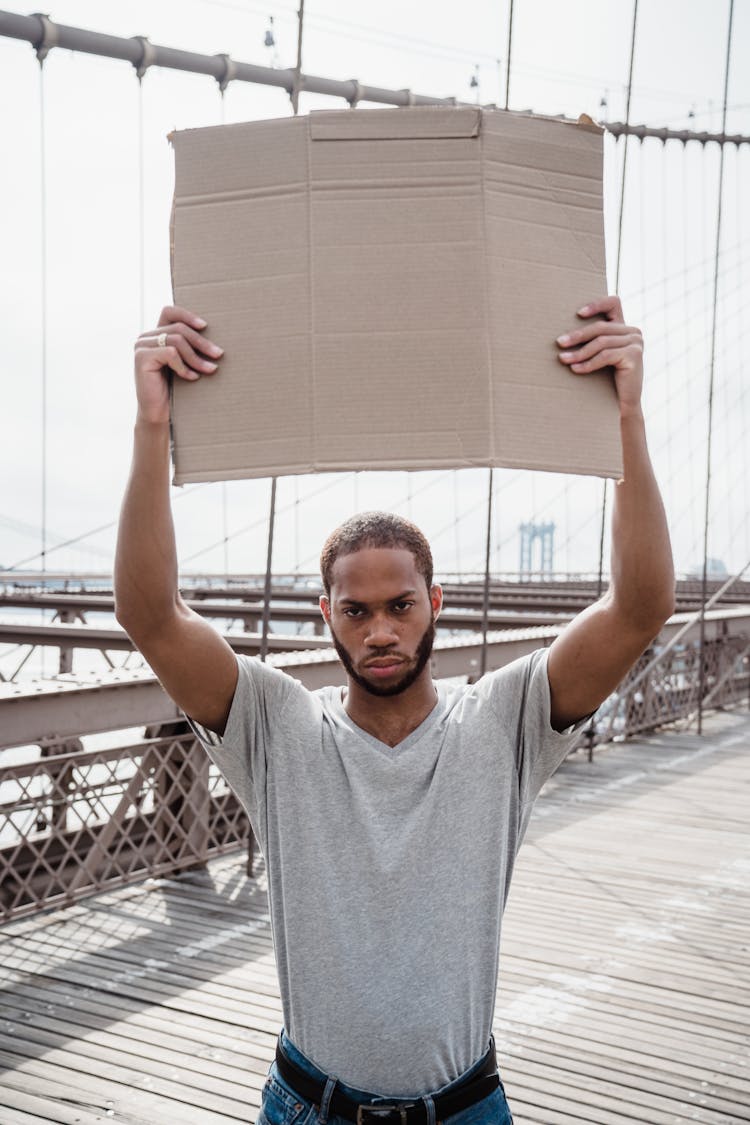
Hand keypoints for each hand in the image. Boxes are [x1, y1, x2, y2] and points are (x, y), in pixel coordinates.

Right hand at [133, 306, 222, 423]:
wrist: (159, 413)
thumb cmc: (174, 389)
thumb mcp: (184, 364)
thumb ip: (189, 348)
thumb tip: (215, 340)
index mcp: (155, 335)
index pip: (170, 312)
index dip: (187, 315)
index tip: (205, 326)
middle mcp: (146, 338)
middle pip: (179, 328)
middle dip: (202, 342)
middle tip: (218, 354)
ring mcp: (142, 346)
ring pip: (177, 340)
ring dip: (196, 357)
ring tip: (210, 369)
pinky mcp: (142, 358)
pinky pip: (171, 353)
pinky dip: (184, 366)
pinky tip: (192, 378)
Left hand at [556, 295, 643, 415]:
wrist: (621, 405)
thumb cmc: (606, 382)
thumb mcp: (599, 356)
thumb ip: (592, 341)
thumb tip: (562, 336)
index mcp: (625, 328)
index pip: (614, 303)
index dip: (596, 304)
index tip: (578, 313)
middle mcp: (633, 332)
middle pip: (601, 327)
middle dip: (577, 336)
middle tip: (559, 343)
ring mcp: (636, 343)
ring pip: (601, 343)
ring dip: (579, 352)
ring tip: (563, 359)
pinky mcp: (634, 355)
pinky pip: (605, 356)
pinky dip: (588, 363)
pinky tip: (575, 369)